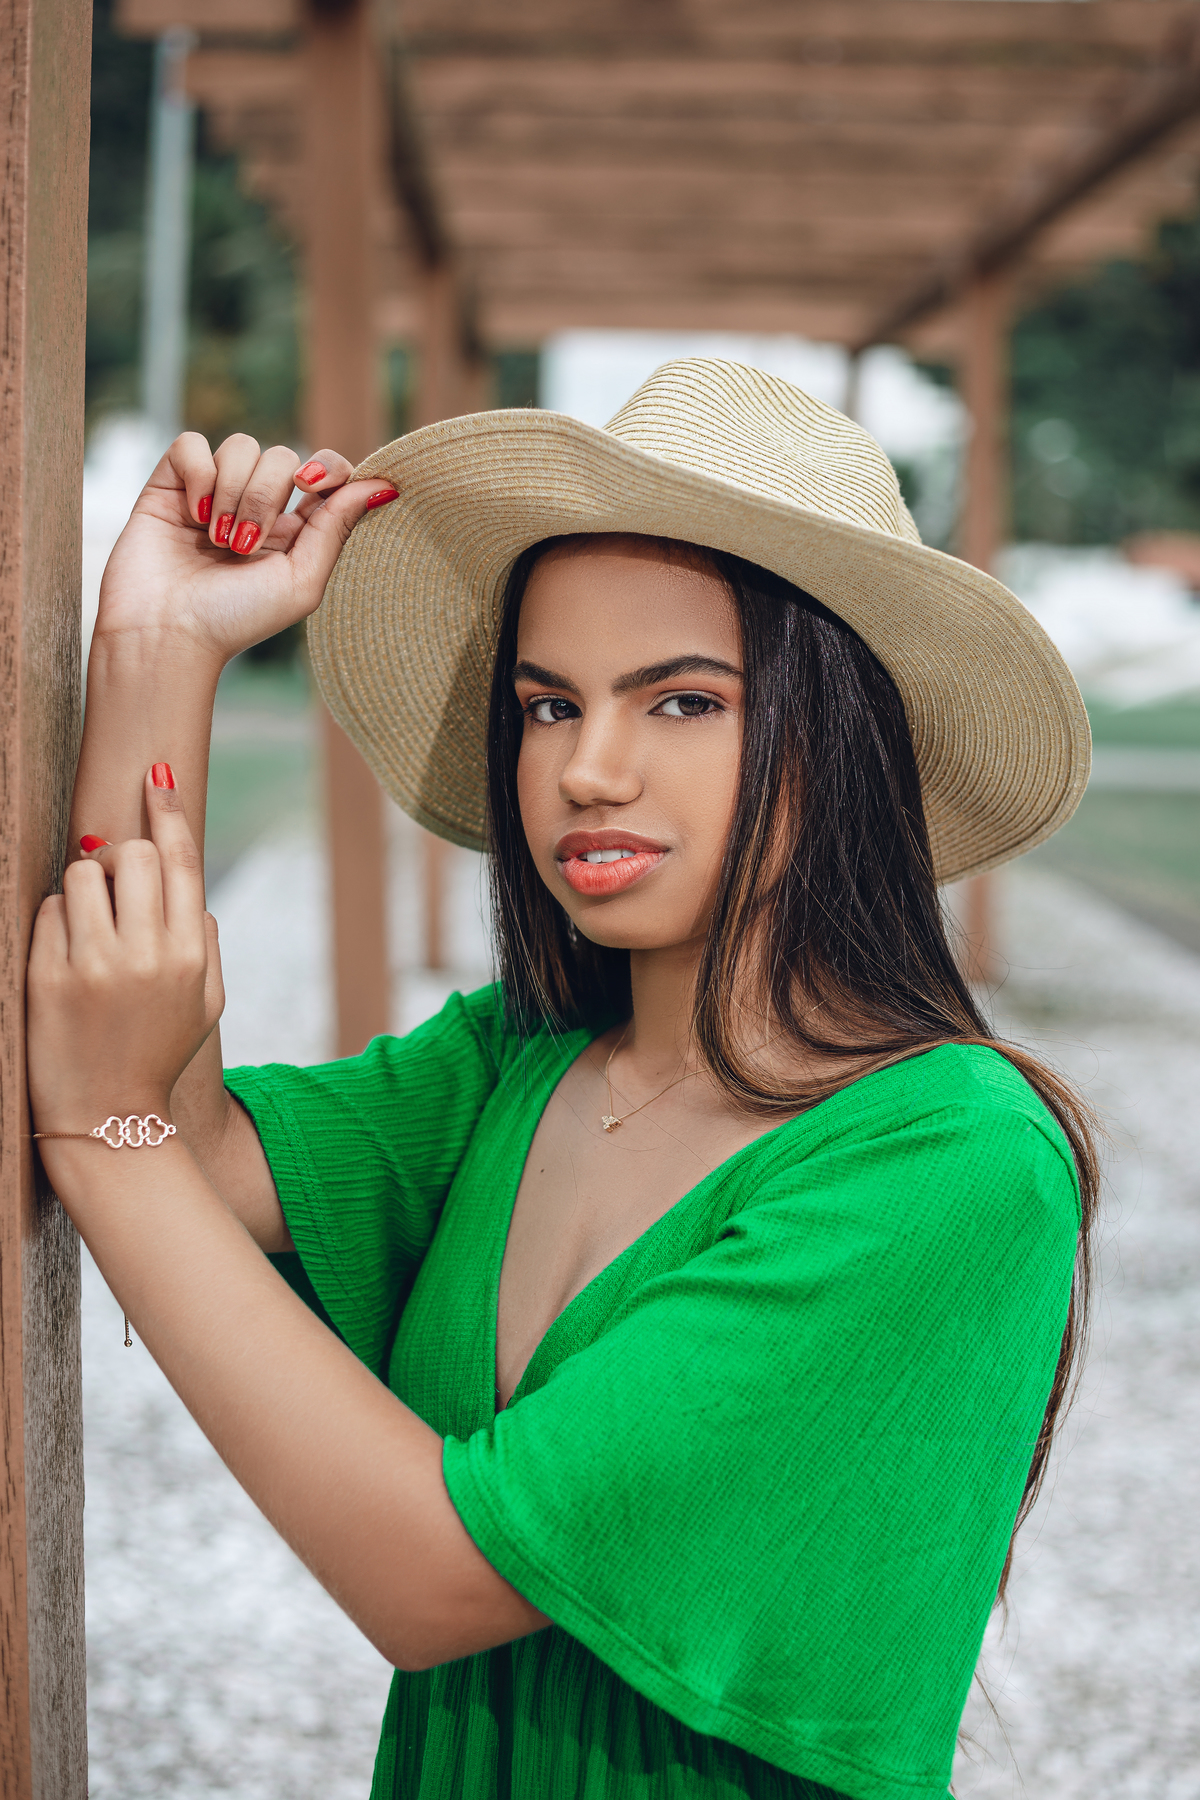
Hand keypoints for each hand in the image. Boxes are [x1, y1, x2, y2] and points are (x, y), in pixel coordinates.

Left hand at [28, 769, 223, 1148]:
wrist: (108, 1118)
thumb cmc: (158, 1053)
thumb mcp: (206, 1003)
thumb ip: (205, 939)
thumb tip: (187, 884)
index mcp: (189, 955)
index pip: (180, 858)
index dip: (168, 809)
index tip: (156, 774)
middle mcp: (145, 954)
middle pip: (131, 854)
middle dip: (121, 860)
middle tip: (116, 891)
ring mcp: (94, 964)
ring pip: (82, 872)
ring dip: (84, 888)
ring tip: (88, 929)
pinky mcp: (47, 976)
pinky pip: (49, 909)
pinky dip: (56, 921)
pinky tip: (65, 956)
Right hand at [93, 433, 398, 664]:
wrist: (166, 632)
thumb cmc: (235, 619)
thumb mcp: (301, 582)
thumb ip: (337, 529)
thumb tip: (383, 486)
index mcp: (295, 530)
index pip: (327, 471)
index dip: (327, 468)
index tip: (310, 489)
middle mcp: (257, 507)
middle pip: (284, 457)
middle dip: (264, 498)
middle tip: (243, 545)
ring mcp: (214, 492)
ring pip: (241, 446)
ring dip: (232, 492)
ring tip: (215, 539)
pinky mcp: (170, 485)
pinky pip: (191, 443)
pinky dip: (198, 474)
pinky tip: (192, 513)